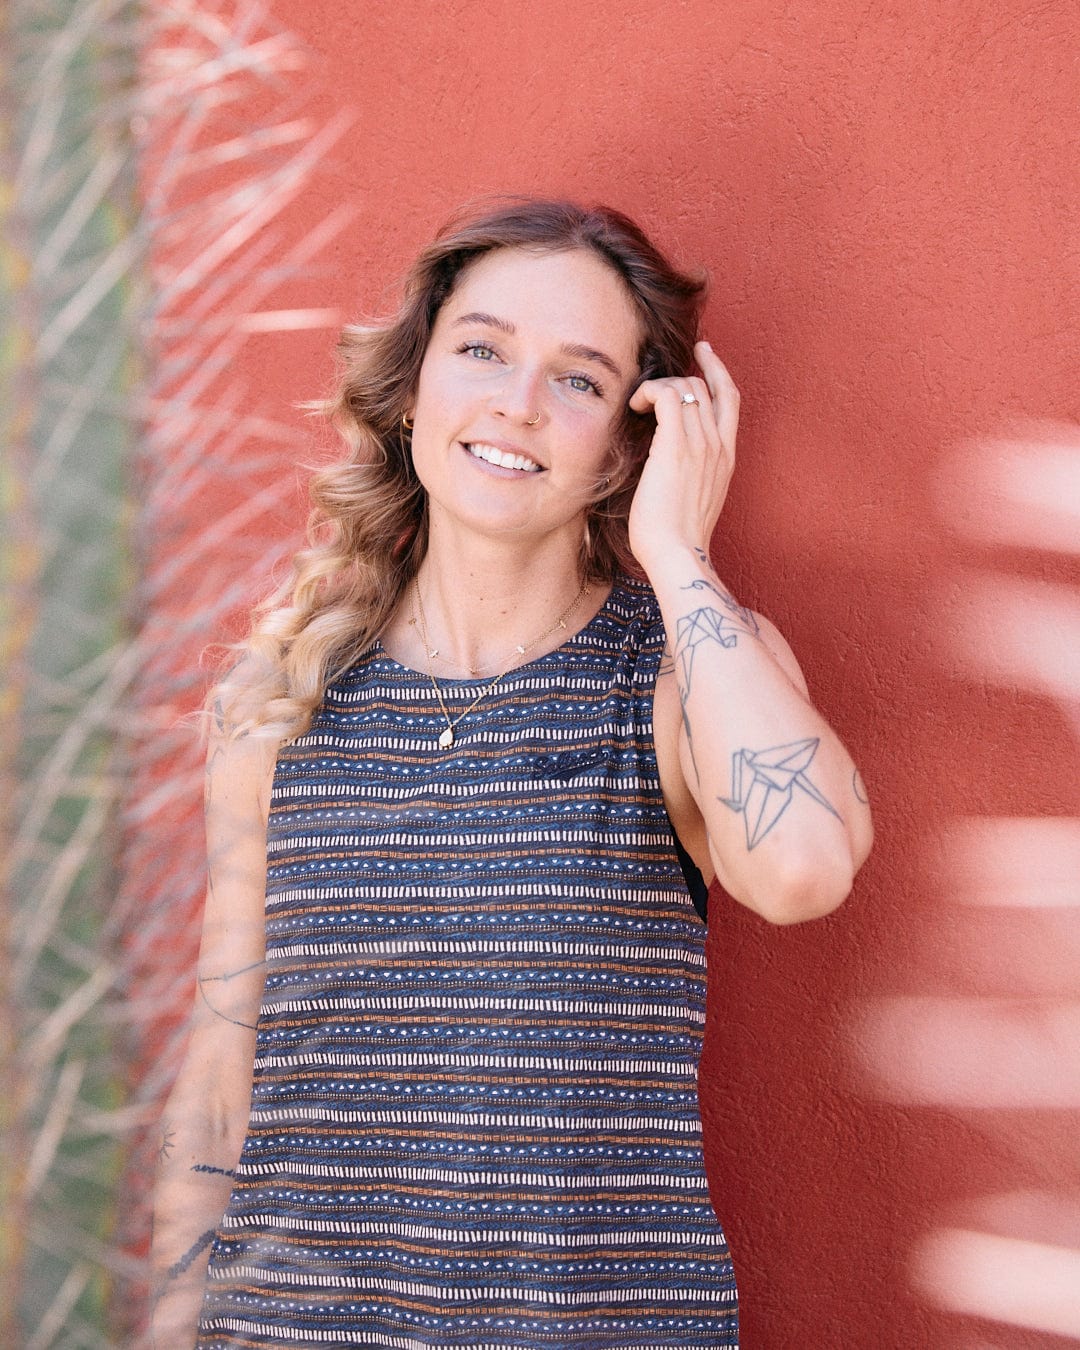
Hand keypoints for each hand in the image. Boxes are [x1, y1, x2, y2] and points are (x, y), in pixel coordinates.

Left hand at [626, 341, 739, 571]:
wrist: (677, 554)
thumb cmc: (675, 537)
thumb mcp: (693, 499)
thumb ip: (689, 472)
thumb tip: (669, 461)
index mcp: (726, 457)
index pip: (730, 398)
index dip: (717, 370)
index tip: (704, 352)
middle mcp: (718, 445)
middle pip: (705, 386)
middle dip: (675, 379)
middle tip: (649, 392)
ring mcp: (701, 444)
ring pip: (686, 387)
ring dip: (658, 390)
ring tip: (638, 409)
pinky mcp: (677, 446)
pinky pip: (668, 395)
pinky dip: (650, 392)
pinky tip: (636, 408)